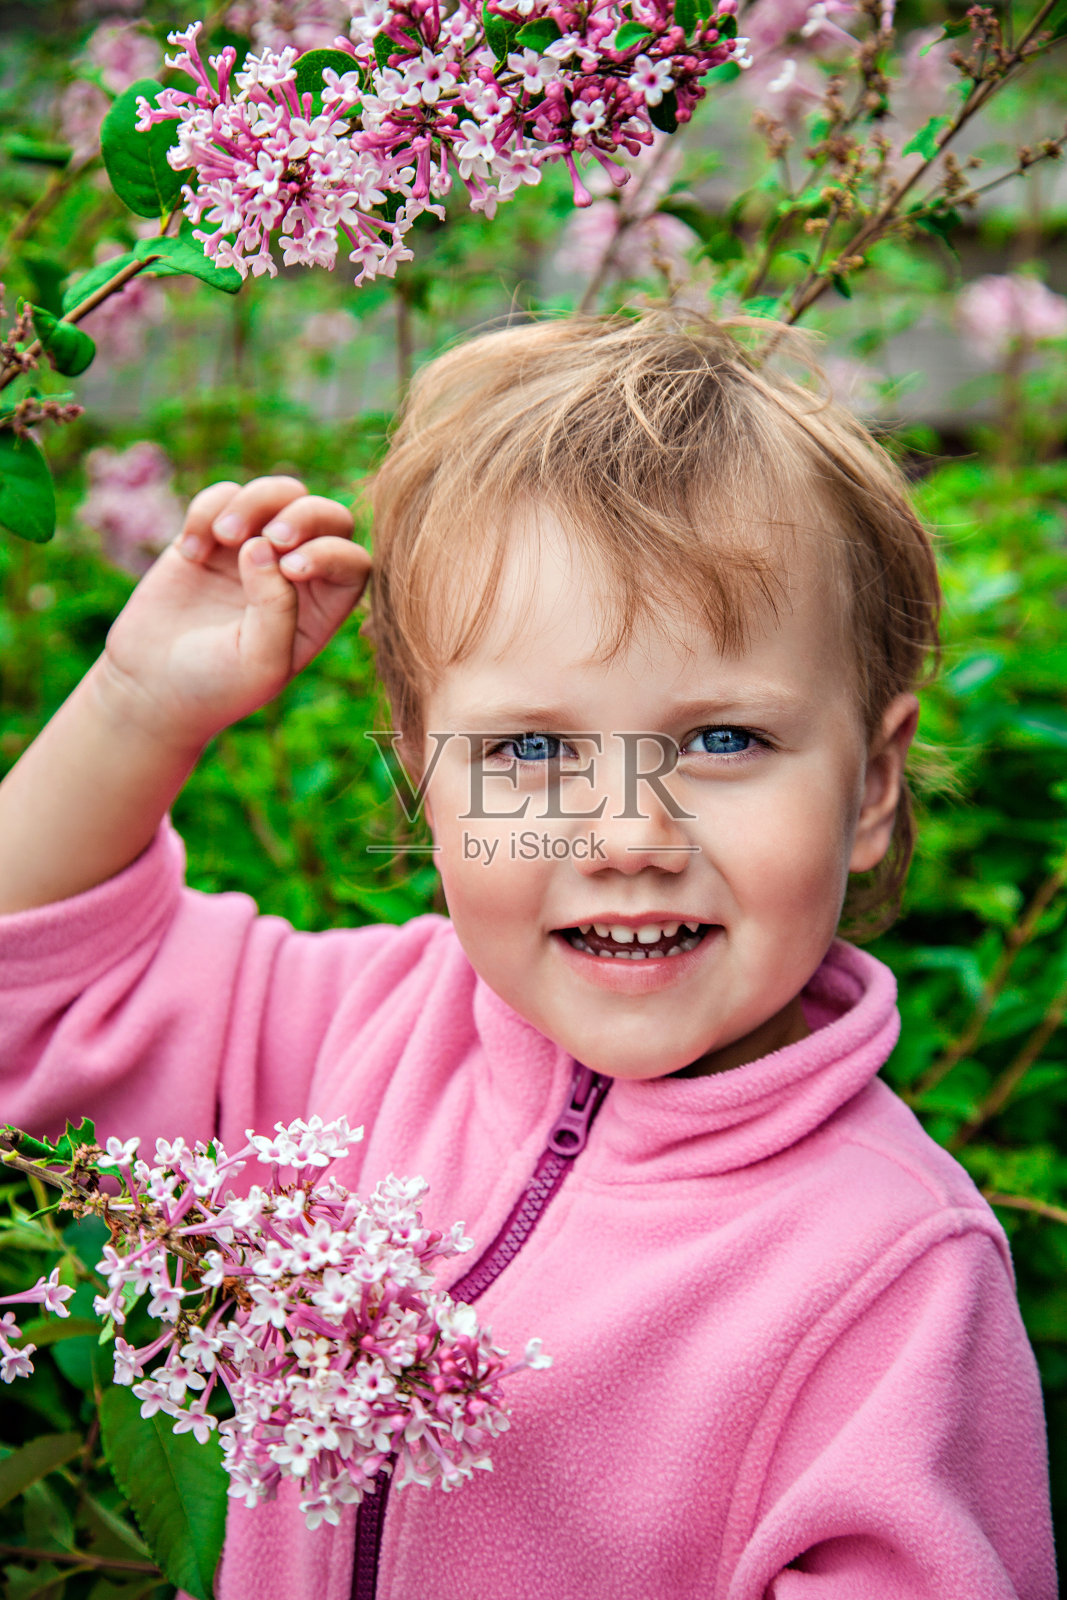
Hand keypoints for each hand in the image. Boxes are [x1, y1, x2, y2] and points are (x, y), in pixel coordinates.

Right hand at [99, 476, 369, 750]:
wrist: (151, 686)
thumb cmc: (215, 686)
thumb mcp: (258, 662)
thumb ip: (276, 608)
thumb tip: (265, 545)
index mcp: (322, 610)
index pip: (352, 562)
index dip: (331, 552)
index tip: (290, 569)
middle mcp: (297, 575)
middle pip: (328, 516)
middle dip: (303, 514)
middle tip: (270, 536)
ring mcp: (256, 550)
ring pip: (280, 493)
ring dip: (254, 502)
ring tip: (222, 537)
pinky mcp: (213, 536)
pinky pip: (225, 495)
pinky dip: (208, 510)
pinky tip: (190, 552)